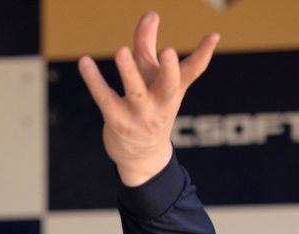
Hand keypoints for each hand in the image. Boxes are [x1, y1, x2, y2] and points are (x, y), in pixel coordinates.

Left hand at [78, 11, 218, 185]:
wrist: (141, 155)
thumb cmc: (149, 106)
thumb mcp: (152, 77)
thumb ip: (148, 44)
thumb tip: (151, 13)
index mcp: (173, 91)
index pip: (192, 72)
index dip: (203, 54)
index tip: (213, 36)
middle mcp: (160, 103)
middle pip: (168, 86)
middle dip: (169, 70)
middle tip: (168, 51)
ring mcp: (139, 114)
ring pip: (135, 92)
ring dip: (129, 71)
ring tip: (122, 50)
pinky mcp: (116, 120)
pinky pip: (104, 98)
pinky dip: (94, 80)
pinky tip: (84, 62)